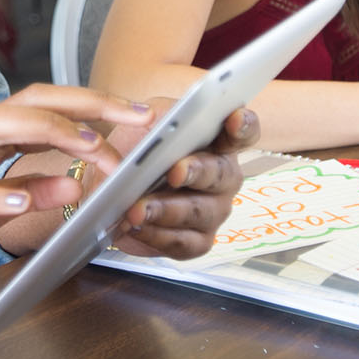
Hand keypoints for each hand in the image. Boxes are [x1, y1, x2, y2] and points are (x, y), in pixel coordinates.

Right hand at [0, 85, 145, 305]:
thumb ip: (27, 190)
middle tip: (135, 117)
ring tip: (90, 147)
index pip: (43, 105)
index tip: (138, 113)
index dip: (92, 103)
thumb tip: (75, 180)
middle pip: (27, 101)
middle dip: (85, 103)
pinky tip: (26, 203)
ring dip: (47, 131)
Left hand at [107, 103, 258, 260]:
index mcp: (219, 143)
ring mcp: (214, 211)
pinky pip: (183, 243)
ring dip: (166, 210)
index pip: (242, 132)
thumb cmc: (138, 151)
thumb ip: (156, 115)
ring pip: (198, 212)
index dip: (242, 125)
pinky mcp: (197, 241)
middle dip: (197, 172)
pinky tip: (137, 227)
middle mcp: (223, 178)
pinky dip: (157, 235)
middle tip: (175, 172)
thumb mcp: (144, 122)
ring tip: (137, 209)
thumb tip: (155, 115)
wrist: (115, 188)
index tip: (233, 119)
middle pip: (220, 174)